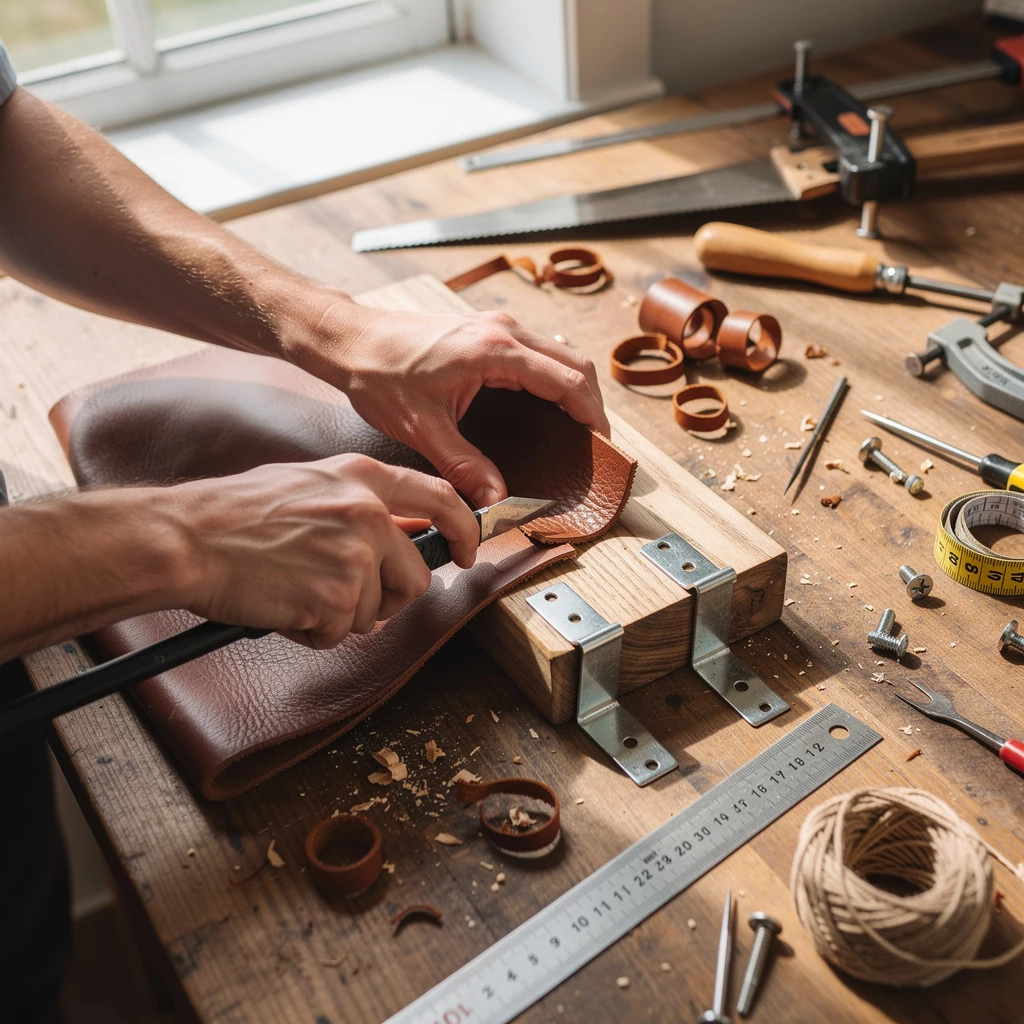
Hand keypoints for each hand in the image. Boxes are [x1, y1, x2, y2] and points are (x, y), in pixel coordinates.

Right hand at [172, 454, 477, 648]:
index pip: (442, 499)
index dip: (463, 530)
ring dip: (340, 615)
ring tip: (296, 591)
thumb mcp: (310, 485)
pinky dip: (313, 632)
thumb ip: (359, 502)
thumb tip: (400, 527)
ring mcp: (355, 556)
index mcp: (362, 478)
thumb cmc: (234, 513)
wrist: (188, 538)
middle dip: (387, 597)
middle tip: (346, 597)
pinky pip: (341, 633)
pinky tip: (284, 607)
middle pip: (415, 576)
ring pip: (376, 611)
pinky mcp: (336, 598)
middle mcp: (367, 513)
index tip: (465, 551)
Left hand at [290, 303, 608, 507]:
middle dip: (592, 402)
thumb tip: (495, 498)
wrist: (350, 340)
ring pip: (558, 353)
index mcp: (495, 350)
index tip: (601, 444)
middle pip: (574, 362)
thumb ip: (464, 465)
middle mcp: (503, 331)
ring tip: (577, 426)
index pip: (567, 380)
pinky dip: (552, 377)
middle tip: (595, 441)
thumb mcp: (423, 429)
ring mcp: (496, 326)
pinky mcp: (486, 331)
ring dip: (574, 386)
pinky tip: (543, 405)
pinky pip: (537, 351)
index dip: (592, 414)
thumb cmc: (379, 373)